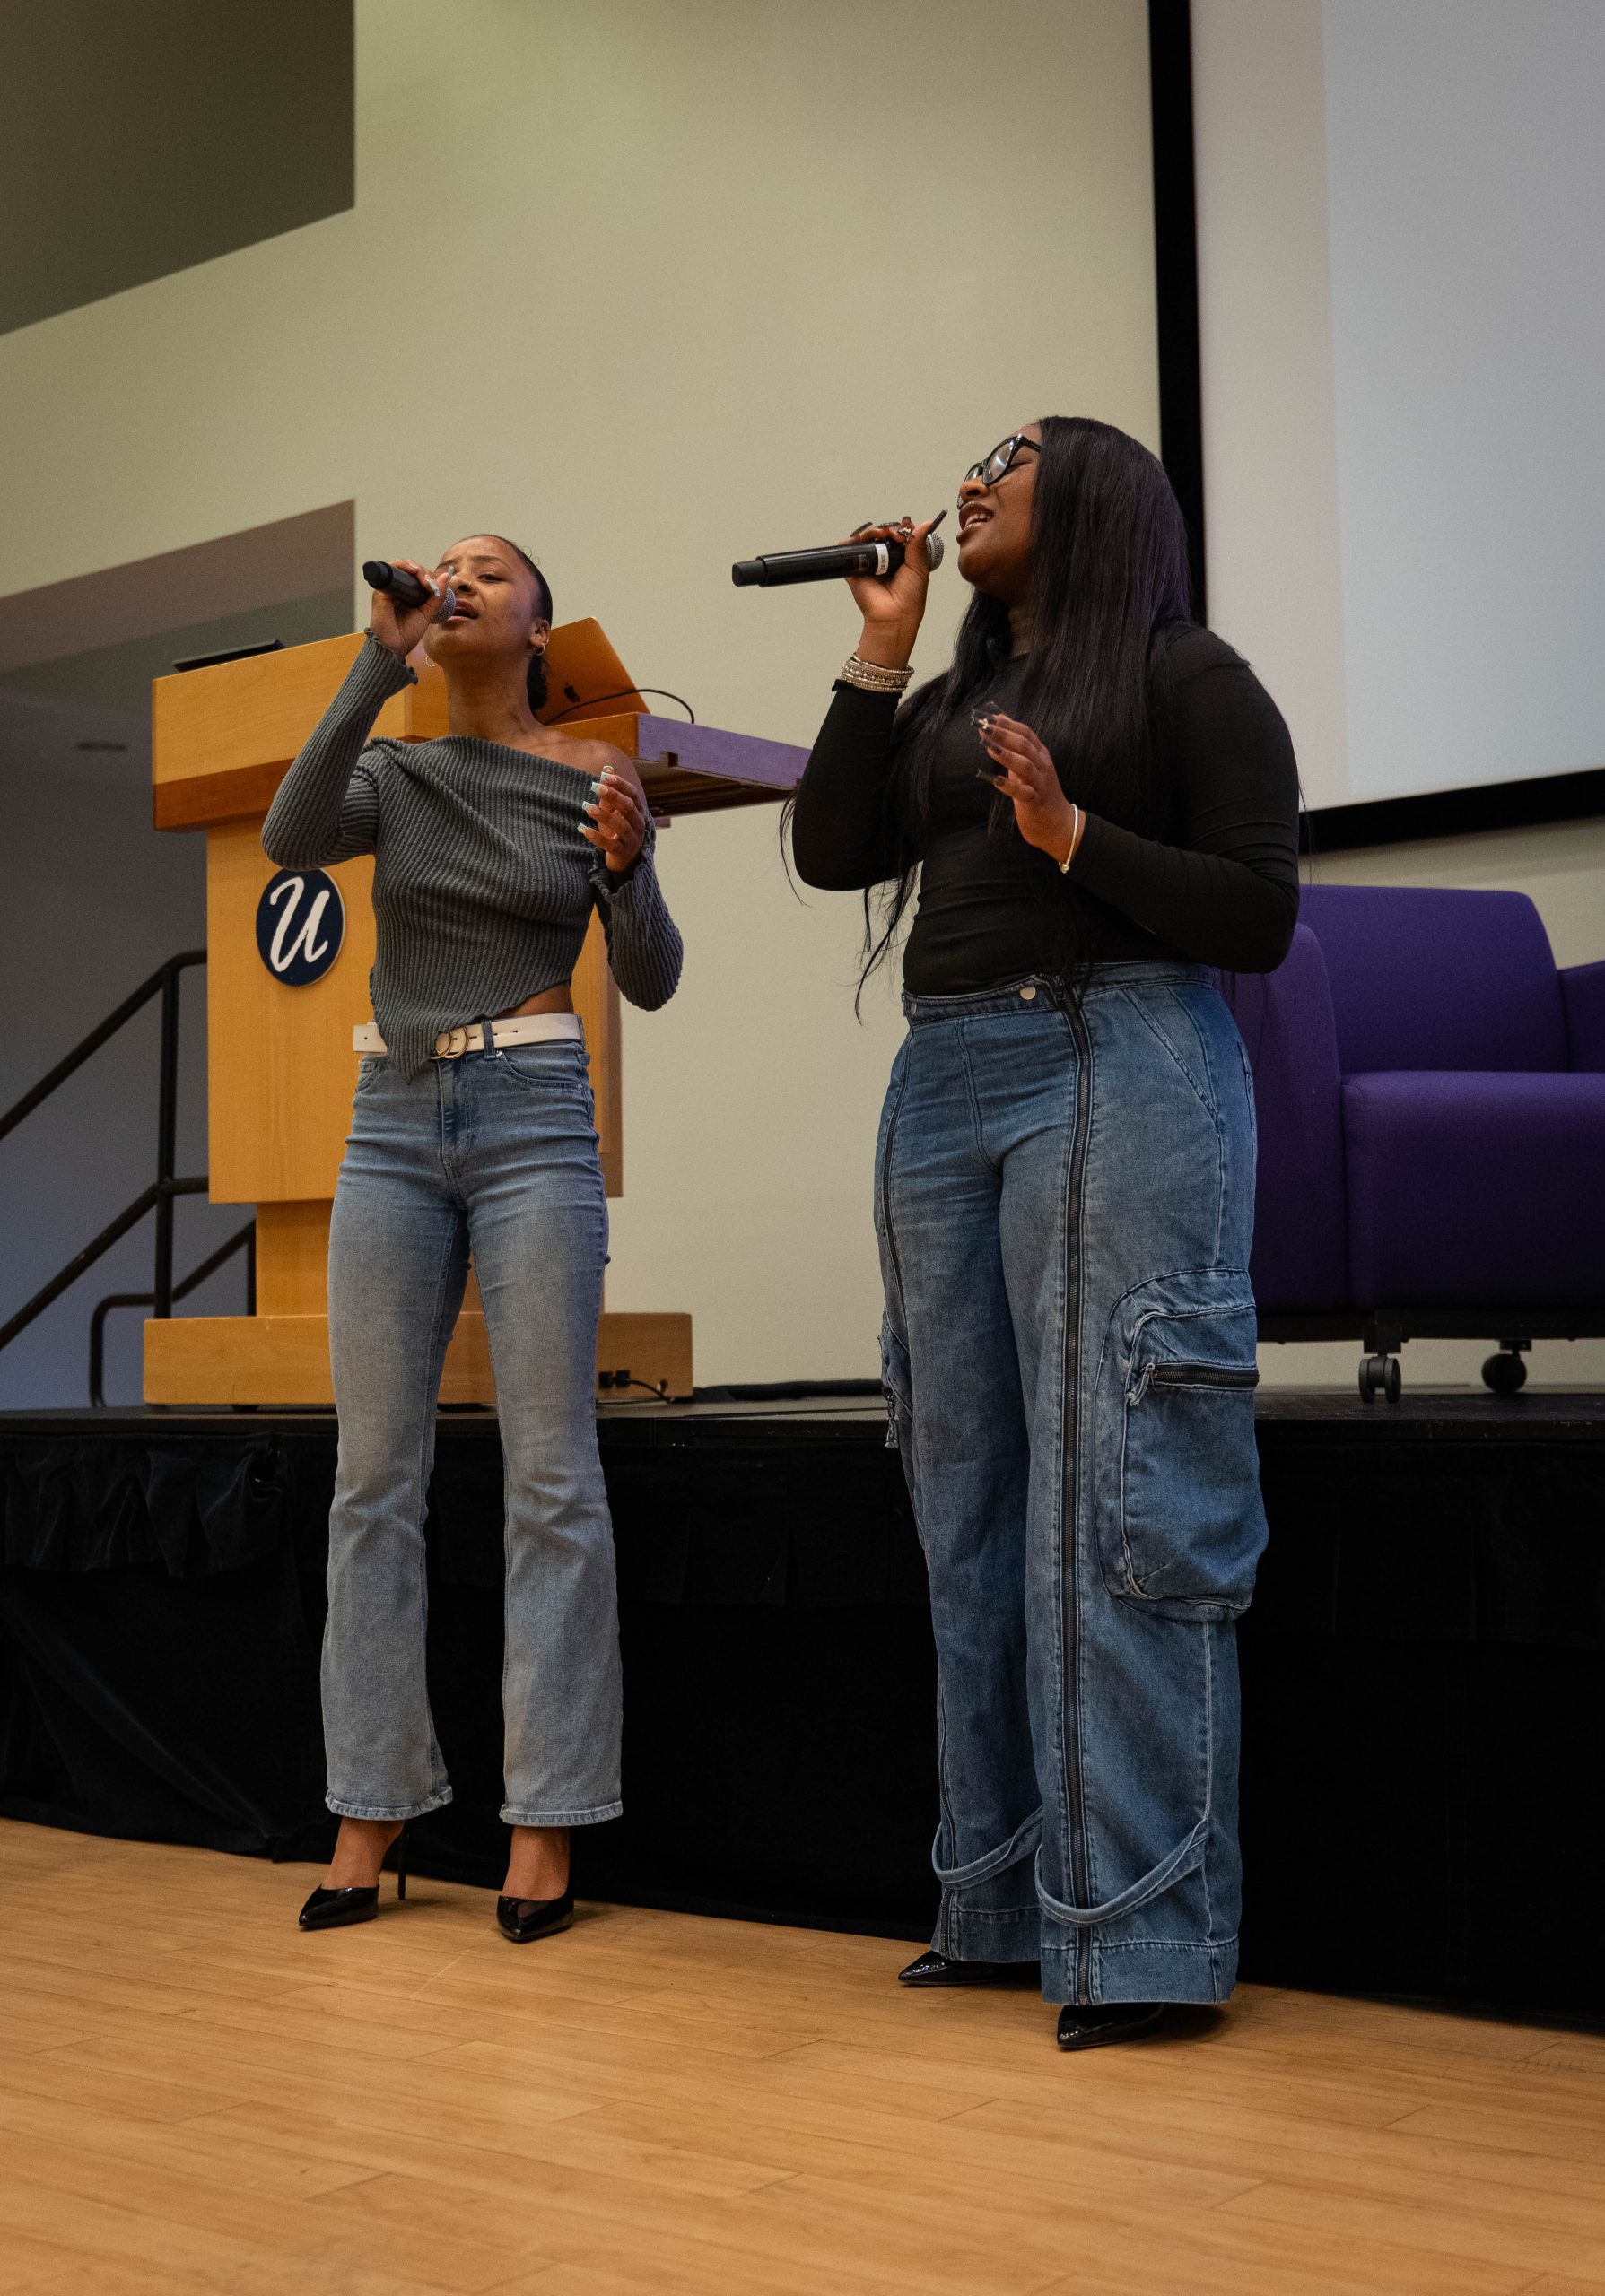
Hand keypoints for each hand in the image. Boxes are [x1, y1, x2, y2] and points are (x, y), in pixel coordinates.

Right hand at [368, 556, 445, 659]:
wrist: (395, 647)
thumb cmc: (407, 633)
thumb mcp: (428, 613)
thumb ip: (437, 596)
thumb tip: (446, 575)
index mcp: (406, 594)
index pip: (417, 575)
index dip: (427, 575)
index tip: (436, 587)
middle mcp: (395, 589)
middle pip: (409, 568)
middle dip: (423, 571)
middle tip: (431, 583)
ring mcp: (387, 588)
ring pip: (400, 566)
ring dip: (415, 568)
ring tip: (425, 580)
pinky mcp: (381, 591)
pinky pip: (391, 572)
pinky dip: (404, 569)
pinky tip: (415, 575)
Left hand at [582, 763, 648, 873]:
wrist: (625, 860)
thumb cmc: (618, 830)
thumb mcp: (614, 810)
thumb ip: (611, 792)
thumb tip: (607, 768)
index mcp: (638, 811)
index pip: (632, 794)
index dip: (620, 784)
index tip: (604, 776)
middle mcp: (638, 824)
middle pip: (629, 807)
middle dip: (613, 796)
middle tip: (595, 787)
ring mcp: (632, 840)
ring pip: (621, 826)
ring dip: (603, 815)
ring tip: (587, 807)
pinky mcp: (623, 853)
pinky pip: (611, 845)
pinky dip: (597, 838)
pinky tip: (584, 830)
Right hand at [844, 513, 943, 667]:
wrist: (894, 615)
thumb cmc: (910, 598)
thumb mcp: (919, 567)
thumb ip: (919, 544)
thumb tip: (926, 523)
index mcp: (901, 557)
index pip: (899, 534)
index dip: (902, 528)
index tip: (906, 528)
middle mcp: (885, 558)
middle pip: (882, 533)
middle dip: (887, 528)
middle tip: (893, 534)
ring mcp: (869, 562)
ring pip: (866, 538)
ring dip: (872, 531)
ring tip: (879, 535)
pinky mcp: (855, 569)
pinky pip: (849, 550)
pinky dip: (850, 541)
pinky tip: (859, 539)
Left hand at [981, 712, 1080, 865]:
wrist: (1058, 824)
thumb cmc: (1039, 792)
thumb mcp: (1027, 766)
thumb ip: (1014, 747)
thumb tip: (1000, 722)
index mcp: (1041, 756)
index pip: (1027, 733)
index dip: (1009, 724)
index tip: (990, 718)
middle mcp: (1042, 767)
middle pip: (1025, 746)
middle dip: (1004, 735)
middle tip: (985, 729)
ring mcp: (1040, 784)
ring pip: (1026, 765)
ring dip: (1007, 756)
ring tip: (990, 748)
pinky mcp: (1035, 802)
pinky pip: (1024, 793)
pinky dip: (1010, 786)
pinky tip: (996, 781)